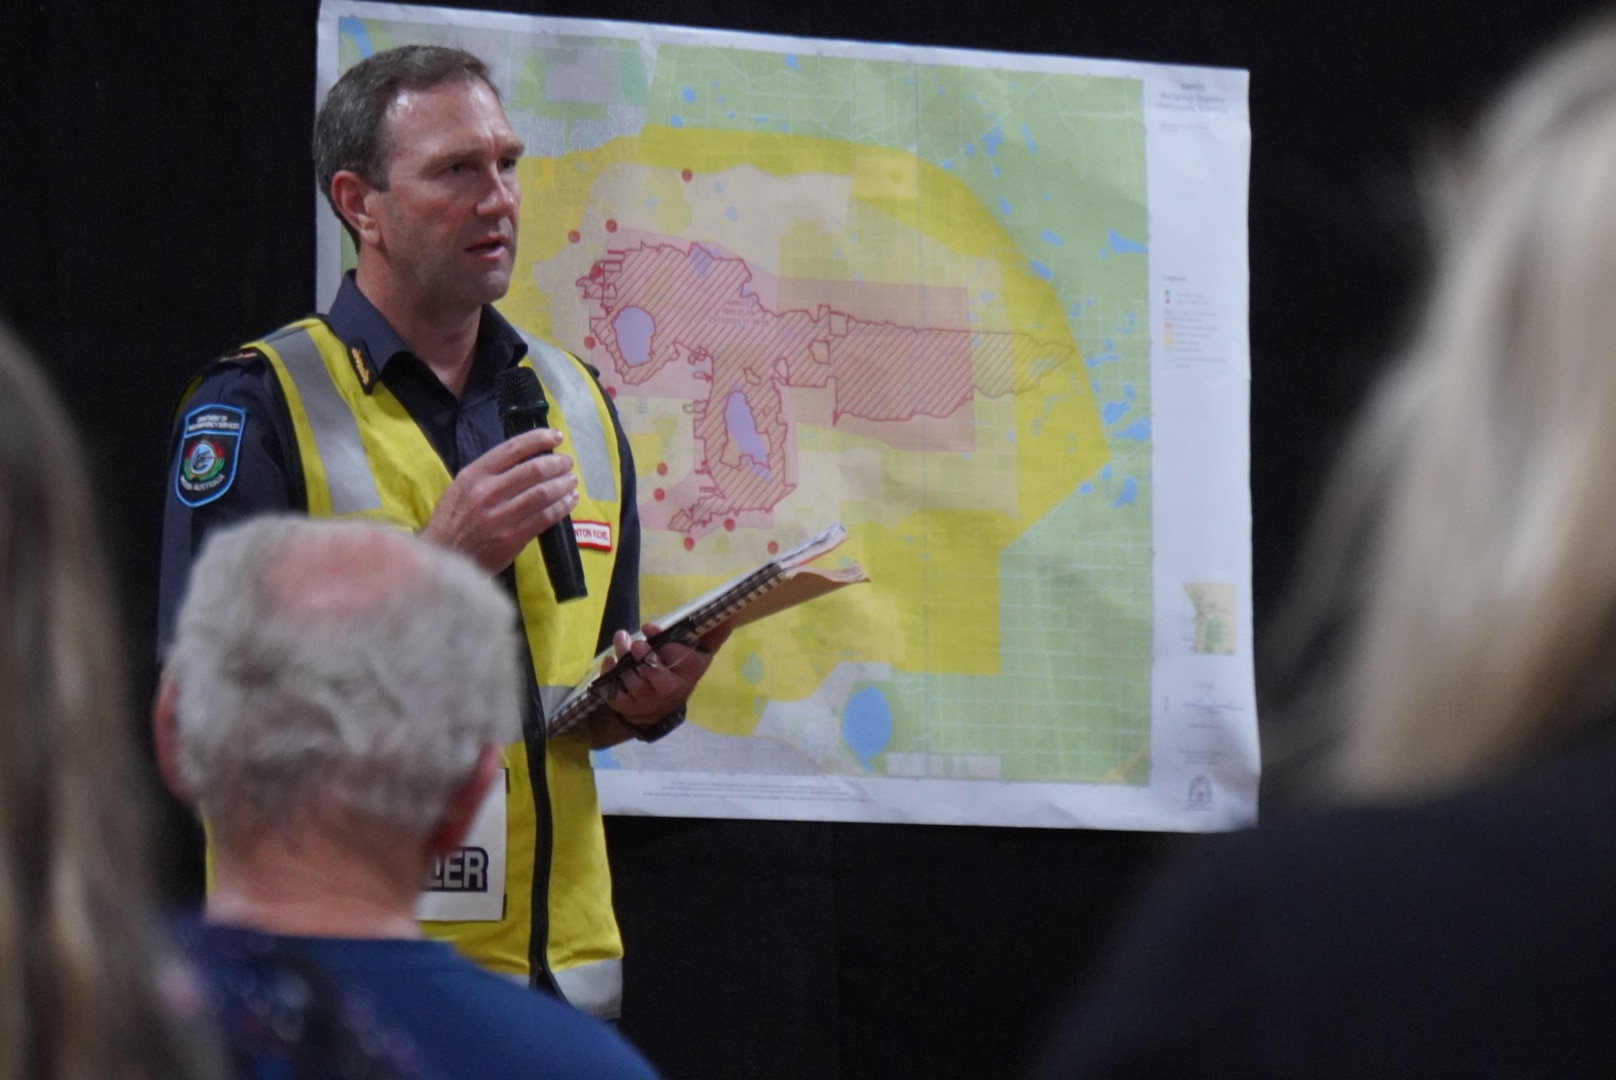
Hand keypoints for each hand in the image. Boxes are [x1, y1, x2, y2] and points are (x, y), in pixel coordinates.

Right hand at [420, 428, 577, 572]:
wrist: (444, 558)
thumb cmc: (453, 522)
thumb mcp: (461, 488)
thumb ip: (489, 474)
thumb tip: (524, 460)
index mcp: (474, 475)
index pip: (512, 449)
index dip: (538, 440)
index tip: (556, 437)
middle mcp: (488, 492)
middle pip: (533, 470)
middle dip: (557, 463)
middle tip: (567, 462)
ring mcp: (501, 516)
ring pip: (543, 493)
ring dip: (563, 484)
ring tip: (571, 481)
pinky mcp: (513, 538)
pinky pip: (545, 517)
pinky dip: (562, 507)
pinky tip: (569, 501)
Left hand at [599, 621, 732, 729]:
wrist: (659, 709)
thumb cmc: (678, 673)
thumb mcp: (699, 655)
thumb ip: (713, 636)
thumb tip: (730, 614)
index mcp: (688, 674)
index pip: (676, 658)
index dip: (661, 640)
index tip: (648, 626)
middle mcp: (668, 689)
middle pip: (652, 671)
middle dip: (641, 653)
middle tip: (633, 640)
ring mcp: (646, 700)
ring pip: (631, 679)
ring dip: (622, 657)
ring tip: (620, 640)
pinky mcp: (627, 706)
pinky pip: (614, 692)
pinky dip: (608, 675)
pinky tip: (609, 660)